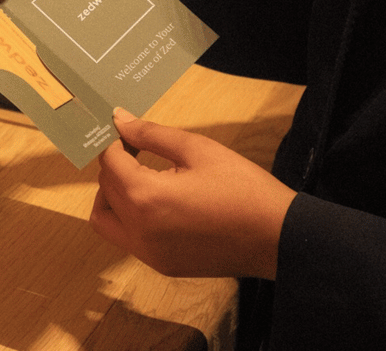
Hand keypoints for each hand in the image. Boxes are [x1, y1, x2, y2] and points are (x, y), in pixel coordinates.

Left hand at [90, 109, 295, 279]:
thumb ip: (151, 134)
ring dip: (112, 195)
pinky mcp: (162, 266)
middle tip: (136, 148)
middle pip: (106, 190)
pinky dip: (129, 217)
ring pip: (106, 220)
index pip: (110, 163)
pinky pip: (127, 238)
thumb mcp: (197, 149)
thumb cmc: (242, 187)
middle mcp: (138, 231)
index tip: (128, 131)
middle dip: (115, 165)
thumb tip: (119, 118)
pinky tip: (155, 201)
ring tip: (139, 176)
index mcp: (145, 198)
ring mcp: (149, 253)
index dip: (116, 141)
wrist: (279, 237)